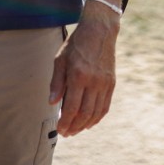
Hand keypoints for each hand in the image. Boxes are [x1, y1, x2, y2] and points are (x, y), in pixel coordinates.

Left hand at [49, 5, 117, 136]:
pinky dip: (97, 117)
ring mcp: (105, 83)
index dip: (65, 122)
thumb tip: (52, 103)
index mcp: (78, 76)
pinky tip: (90, 122)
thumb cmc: (76, 44)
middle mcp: (94, 82)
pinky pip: (105, 106)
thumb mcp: (60, 60)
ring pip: (96, 112)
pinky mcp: (111, 83)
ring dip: (86, 125)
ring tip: (76, 130)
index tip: (60, 129)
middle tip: (67, 133)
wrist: (99, 31)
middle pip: (85, 113)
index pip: (72, 107)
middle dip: (75, 127)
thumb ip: (56, 83)